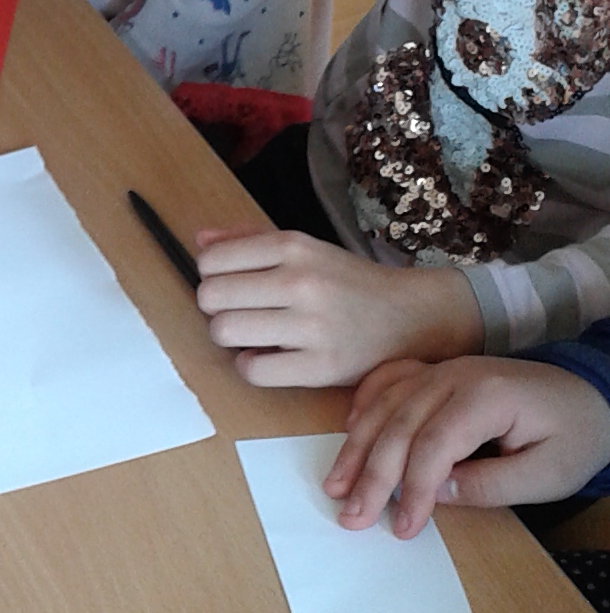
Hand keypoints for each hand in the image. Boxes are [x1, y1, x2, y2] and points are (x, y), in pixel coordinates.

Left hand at [193, 225, 482, 386]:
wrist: (411, 317)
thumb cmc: (348, 284)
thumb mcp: (306, 249)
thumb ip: (251, 241)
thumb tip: (200, 242)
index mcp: (295, 247)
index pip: (212, 261)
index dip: (211, 276)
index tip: (230, 284)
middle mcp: (302, 282)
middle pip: (210, 297)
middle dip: (216, 308)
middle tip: (240, 312)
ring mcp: (312, 326)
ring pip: (225, 333)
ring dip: (232, 338)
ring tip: (254, 336)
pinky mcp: (321, 367)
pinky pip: (252, 371)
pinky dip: (252, 367)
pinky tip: (269, 358)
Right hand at [324, 355, 609, 535]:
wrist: (590, 394)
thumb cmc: (573, 436)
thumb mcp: (548, 474)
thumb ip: (492, 485)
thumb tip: (436, 492)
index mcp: (487, 396)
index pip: (434, 444)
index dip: (413, 489)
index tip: (403, 527)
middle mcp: (456, 375)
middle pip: (399, 425)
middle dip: (372, 475)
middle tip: (350, 517)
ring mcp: (443, 370)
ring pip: (386, 405)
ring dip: (357, 446)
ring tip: (336, 485)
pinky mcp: (438, 373)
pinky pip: (390, 381)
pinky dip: (365, 404)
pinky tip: (350, 431)